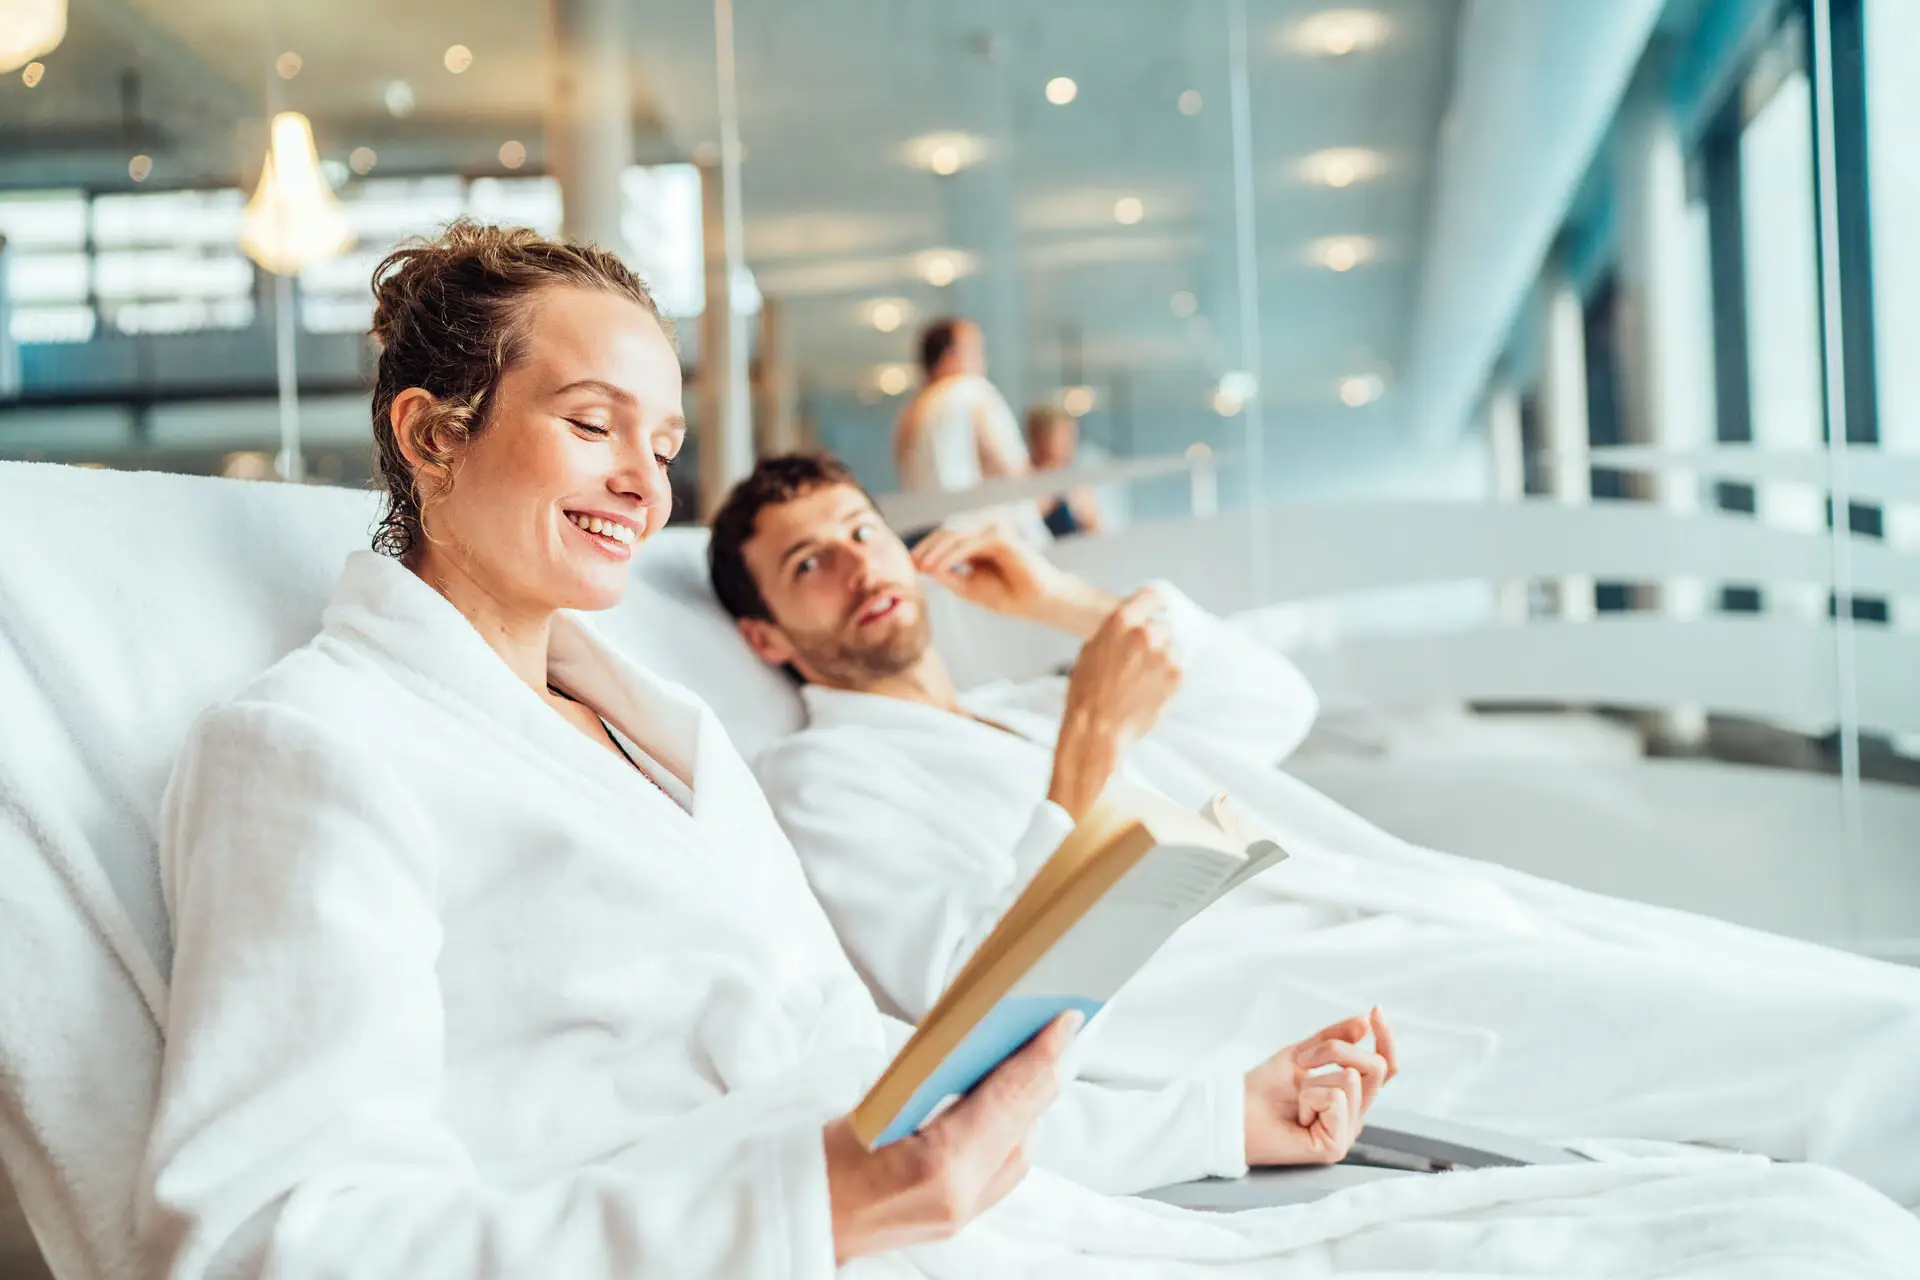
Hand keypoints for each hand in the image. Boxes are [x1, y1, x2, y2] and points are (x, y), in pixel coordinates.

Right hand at [826, 1011, 1079, 1262]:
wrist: (794, 1218)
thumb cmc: (818, 1156)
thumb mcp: (870, 1100)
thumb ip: (932, 1074)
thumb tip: (978, 1038)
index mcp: (937, 1164)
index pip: (1007, 1098)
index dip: (1040, 1053)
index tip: (1064, 1017)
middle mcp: (959, 1197)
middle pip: (1023, 1124)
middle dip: (1043, 1071)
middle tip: (1058, 1025)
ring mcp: (960, 1215)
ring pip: (1021, 1149)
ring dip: (1030, 1101)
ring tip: (1036, 1056)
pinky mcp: (956, 1220)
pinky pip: (1003, 1169)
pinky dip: (1012, 1130)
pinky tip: (1007, 1101)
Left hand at [910, 526, 1114, 634]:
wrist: (1039, 603)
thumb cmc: (1009, 596)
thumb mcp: (970, 588)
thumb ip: (949, 576)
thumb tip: (924, 567)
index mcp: (976, 546)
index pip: (946, 539)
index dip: (927, 549)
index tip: (911, 564)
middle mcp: (984, 535)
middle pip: (948, 533)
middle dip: (927, 547)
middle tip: (911, 562)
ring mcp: (994, 534)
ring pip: (956, 535)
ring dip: (936, 551)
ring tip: (922, 566)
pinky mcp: (1002, 538)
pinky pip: (970, 544)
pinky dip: (951, 555)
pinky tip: (938, 568)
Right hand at [1047, 589, 1181, 819]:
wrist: (1097, 729)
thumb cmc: (1086, 693)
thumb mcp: (1091, 650)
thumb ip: (1114, 633)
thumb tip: (1130, 625)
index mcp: (1120, 622)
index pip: (1151, 597)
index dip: (1156, 604)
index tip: (1160, 608)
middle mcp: (1146, 634)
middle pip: (1162, 626)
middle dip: (1155, 639)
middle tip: (1142, 659)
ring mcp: (1164, 655)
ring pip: (1173, 648)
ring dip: (1164, 658)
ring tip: (1144, 679)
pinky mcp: (1177, 676)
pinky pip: (1178, 669)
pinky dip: (1169, 677)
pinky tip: (1150, 690)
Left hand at [1243, 1008, 1397, 1166]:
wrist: (1235, 1114)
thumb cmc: (1263, 1089)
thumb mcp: (1301, 1054)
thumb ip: (1334, 1040)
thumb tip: (1365, 1023)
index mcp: (1350, 1096)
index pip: (1384, 1068)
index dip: (1385, 1038)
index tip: (1376, 1010)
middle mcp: (1354, 1115)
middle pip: (1375, 1068)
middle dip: (1337, 1050)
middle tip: (1303, 1059)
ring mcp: (1347, 1132)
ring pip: (1351, 1079)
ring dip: (1313, 1079)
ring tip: (1295, 1098)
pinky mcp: (1336, 1146)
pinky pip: (1337, 1099)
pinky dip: (1310, 1098)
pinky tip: (1298, 1116)